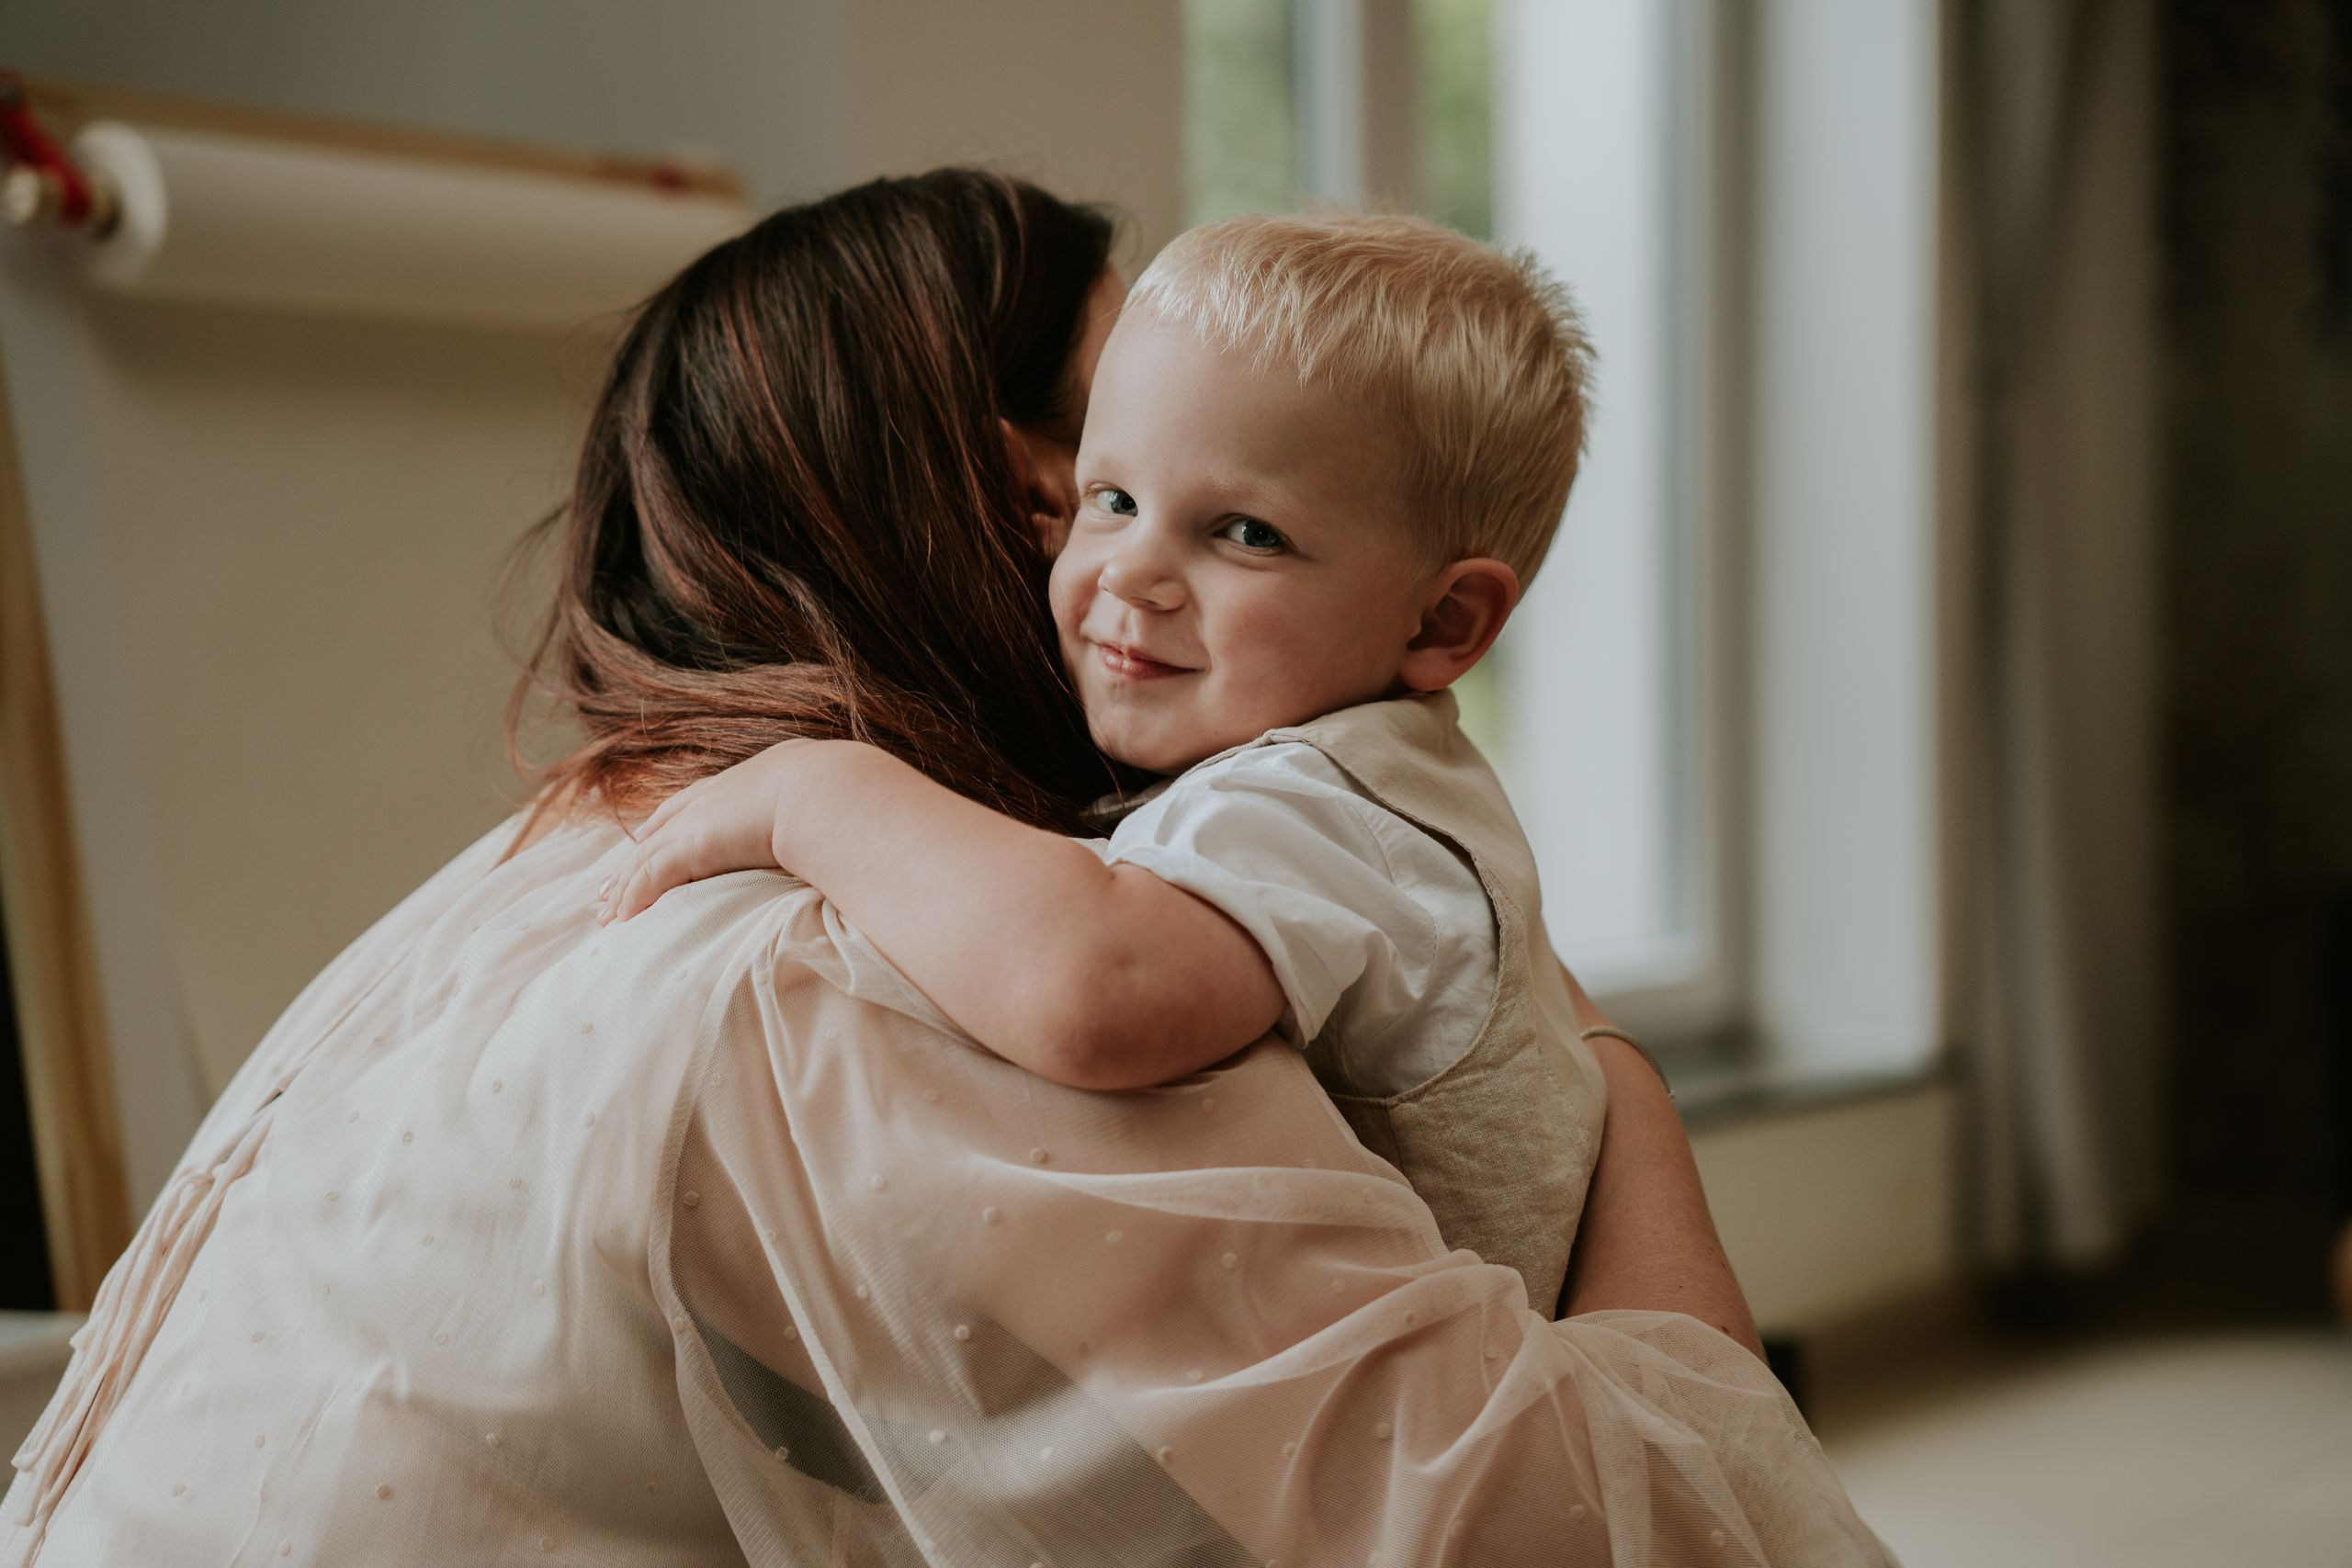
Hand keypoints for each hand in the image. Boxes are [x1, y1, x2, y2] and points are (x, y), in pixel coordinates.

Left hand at [596, 738, 825, 922]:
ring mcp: (699, 821)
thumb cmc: (838, 800)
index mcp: (741, 785)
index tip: (644, 840)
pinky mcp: (692, 845)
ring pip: (646, 859)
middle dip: (631, 863)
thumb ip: (815, 822)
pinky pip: (653, 876)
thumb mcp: (821, 805)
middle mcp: (711, 799)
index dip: (664, 826)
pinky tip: (622, 918)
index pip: (689, 806)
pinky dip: (634, 897)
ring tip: (607, 915)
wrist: (826, 792)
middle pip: (657, 834)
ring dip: (624, 889)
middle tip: (607, 889)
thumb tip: (836, 841)